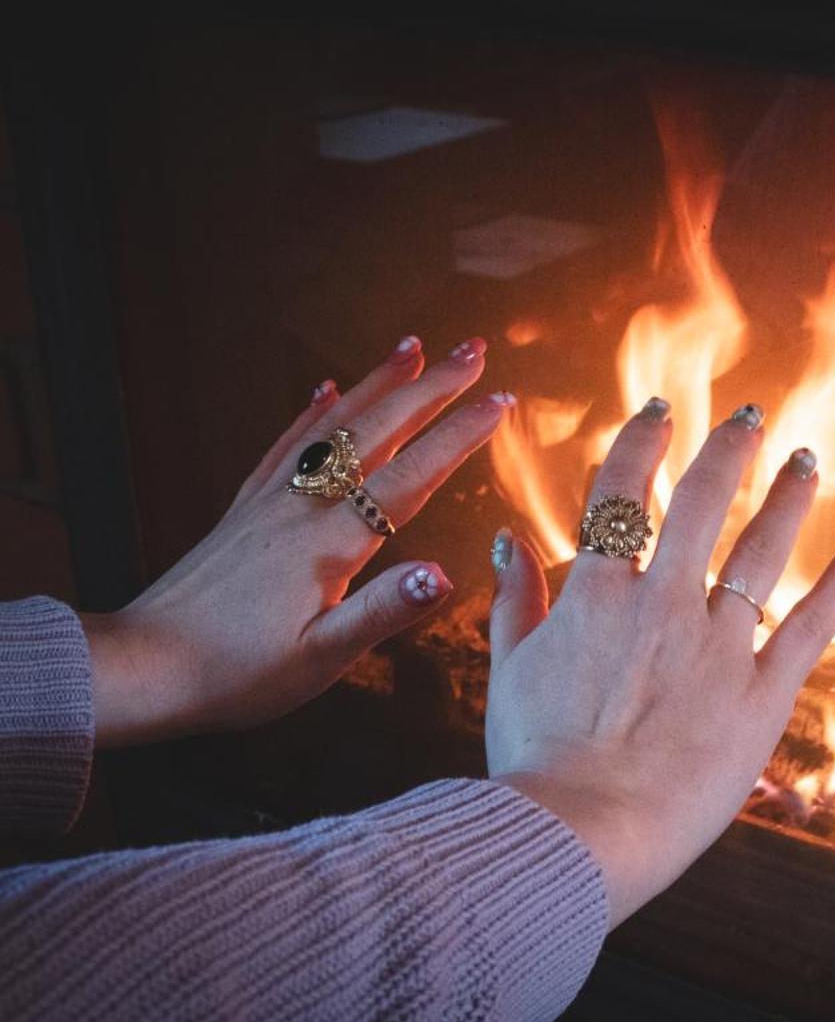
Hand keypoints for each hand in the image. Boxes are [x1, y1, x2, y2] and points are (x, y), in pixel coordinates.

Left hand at [82, 336, 511, 746]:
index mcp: (330, 544)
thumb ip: (383, 612)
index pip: (411, 475)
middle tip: (473, 351)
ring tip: (412, 349)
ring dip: (378, 383)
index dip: (459, 436)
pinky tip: (325, 392)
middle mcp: (302, 507)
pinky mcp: (244, 510)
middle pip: (377, 431)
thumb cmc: (236, 673)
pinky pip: (285, 446)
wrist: (147, 666)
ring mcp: (270, 502)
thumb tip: (443, 574)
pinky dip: (312, 413)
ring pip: (333, 426)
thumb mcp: (320, 658)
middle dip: (431, 387)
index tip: (500, 402)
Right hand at [486, 401, 834, 925]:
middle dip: (727, 450)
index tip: (659, 413)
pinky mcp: (762, 694)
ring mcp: (717, 646)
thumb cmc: (536, 761)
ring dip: (787, 497)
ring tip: (805, 458)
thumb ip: (516, 600)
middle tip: (749, 416)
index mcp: (596, 595)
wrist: (582, 832)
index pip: (620, 496)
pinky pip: (811, 624)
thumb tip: (507, 540)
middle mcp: (662, 604)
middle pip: (701, 503)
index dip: (641, 444)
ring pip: (760, 550)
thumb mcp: (510, 672)